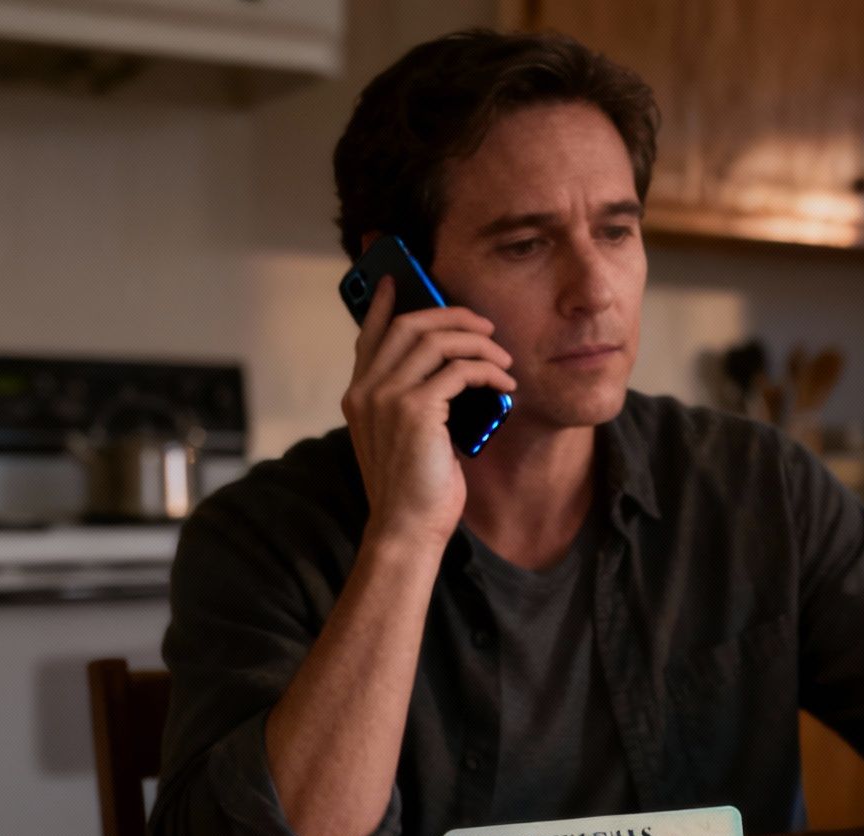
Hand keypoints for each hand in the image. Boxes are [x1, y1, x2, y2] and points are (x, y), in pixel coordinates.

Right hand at [343, 276, 516, 550]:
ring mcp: (386, 398)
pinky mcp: (415, 410)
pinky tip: (504, 380)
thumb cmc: (414, 489)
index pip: (368, 336)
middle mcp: (365, 391)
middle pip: (406, 326)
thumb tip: (452, 373)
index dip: (381, 305)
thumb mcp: (407, 438)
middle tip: (483, 323)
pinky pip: (458, 370)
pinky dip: (486, 369)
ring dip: (476, 342)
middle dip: (450, 316)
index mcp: (358, 396)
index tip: (395, 281)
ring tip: (503, 355)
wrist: (406, 528)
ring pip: (434, 341)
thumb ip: (415, 403)